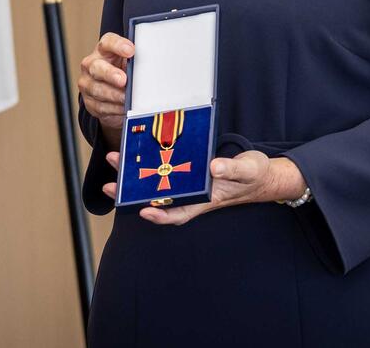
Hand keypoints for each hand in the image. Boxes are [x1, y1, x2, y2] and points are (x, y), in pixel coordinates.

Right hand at [78, 33, 134, 145]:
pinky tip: (123, 108)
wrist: (110, 94)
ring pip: (98, 90)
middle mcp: (92, 65)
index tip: (130, 51)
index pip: (107, 43)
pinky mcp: (89, 102)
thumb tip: (152, 68)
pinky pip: (101, 106)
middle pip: (97, 67)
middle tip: (123, 80)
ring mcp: (88, 83)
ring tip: (127, 99)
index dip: (118, 45)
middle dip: (110, 74)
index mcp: (103, 50)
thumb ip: (136, 63)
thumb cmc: (122, 73)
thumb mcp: (129, 64)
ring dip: (114, 96)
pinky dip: (114, 108)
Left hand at [100, 150, 305, 224]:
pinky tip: (135, 155)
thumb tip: (213, 167)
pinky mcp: (188, 171)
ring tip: (115, 163)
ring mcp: (189, 183)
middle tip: (109, 183)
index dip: (160, 215)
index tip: (142, 210)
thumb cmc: (254, 174)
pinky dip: (149, 165)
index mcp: (207, 198)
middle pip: (158, 198)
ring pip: (156, 183)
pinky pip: (164, 170)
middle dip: (132, 193)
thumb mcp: (248, 169)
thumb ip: (232, 168)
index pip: (179, 212)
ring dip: (134, 176)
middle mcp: (193, 194)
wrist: (260, 174)